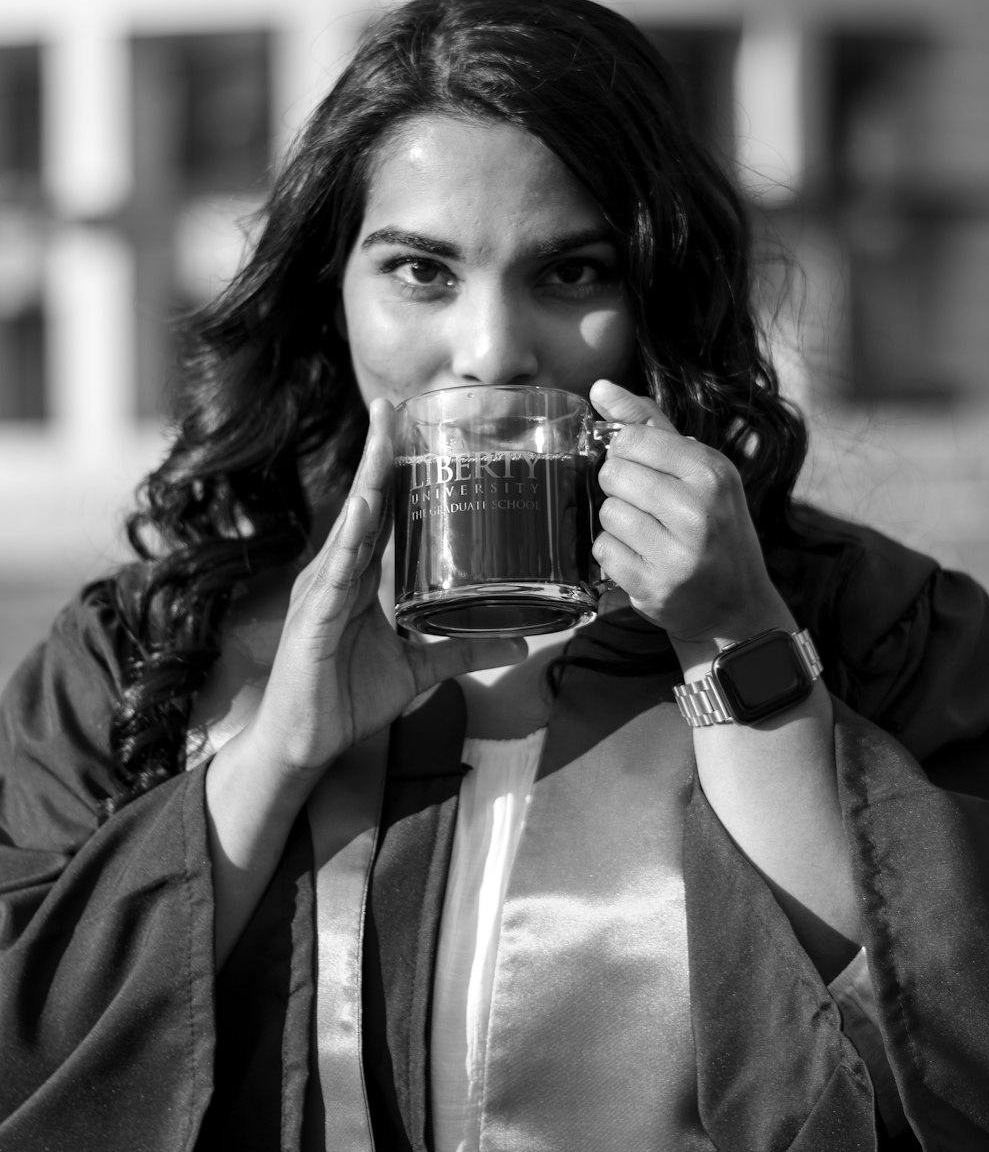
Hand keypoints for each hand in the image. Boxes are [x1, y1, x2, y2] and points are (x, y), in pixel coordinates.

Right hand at [247, 398, 525, 781]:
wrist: (304, 746)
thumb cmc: (347, 700)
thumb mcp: (417, 670)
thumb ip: (463, 652)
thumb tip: (521, 644)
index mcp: (355, 578)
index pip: (377, 513)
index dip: (389, 469)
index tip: (405, 425)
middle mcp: (335, 573)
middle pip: (360, 504)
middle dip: (375, 454)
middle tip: (391, 405)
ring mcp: (321, 592)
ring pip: (348, 526)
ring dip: (365, 481)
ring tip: (380, 439)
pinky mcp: (314, 619)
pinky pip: (335, 572)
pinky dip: (350, 539)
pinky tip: (362, 509)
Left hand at [590, 380, 795, 665]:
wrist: (735, 606)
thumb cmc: (714, 527)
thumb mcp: (698, 470)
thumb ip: (648, 425)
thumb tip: (600, 387)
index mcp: (711, 472)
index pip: (630, 440)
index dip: (625, 453)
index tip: (643, 469)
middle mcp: (698, 510)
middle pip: (612, 474)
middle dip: (621, 489)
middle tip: (649, 507)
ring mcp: (677, 552)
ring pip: (606, 513)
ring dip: (618, 524)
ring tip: (648, 536)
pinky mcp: (654, 586)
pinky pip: (603, 550)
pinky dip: (614, 555)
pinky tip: (641, 559)